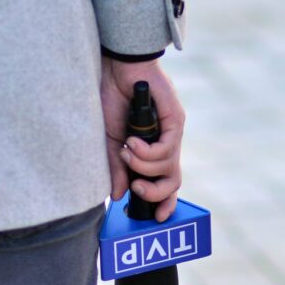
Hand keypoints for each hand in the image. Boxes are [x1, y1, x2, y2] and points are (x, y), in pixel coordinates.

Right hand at [100, 57, 184, 221]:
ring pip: (167, 167)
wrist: (117, 67)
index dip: (164, 201)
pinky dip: (147, 152)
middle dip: (156, 193)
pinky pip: (166, 149)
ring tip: (125, 151)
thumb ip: (116, 167)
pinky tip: (132, 141)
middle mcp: (167, 142)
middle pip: (173, 180)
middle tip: (136, 189)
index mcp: (153, 149)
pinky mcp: (175, 120)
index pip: (165, 181)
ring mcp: (173, 132)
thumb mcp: (110, 139)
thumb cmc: (113, 98)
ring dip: (142, 165)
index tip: (157, 217)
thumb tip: (118, 195)